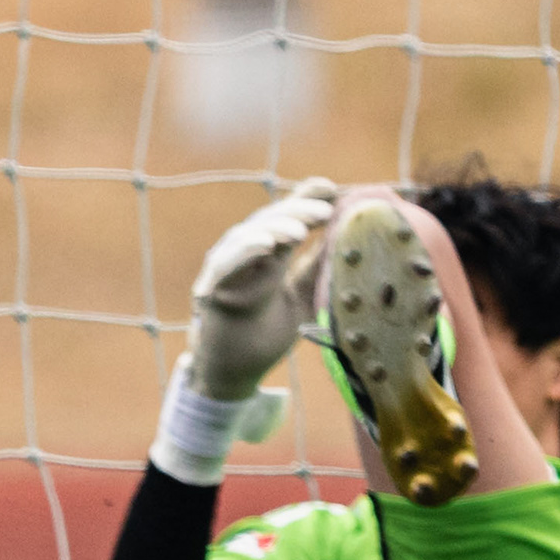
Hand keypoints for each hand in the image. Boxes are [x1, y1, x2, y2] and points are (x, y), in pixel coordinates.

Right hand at [186, 179, 336, 400]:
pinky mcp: (210, 290)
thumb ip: (320, 267)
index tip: (332, 189)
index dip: (306, 198)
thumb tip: (350, 236)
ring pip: (247, 236)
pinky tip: (266, 244)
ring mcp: (226, 270)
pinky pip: (224, 265)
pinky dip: (244, 251)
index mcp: (271, 254)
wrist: (236, 370)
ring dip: (274, 227)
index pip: (288, 216)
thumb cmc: (269, 331)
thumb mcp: (306, 295)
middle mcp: (246, 255)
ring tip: (299, 229)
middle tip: (326, 209)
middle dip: (298, 210)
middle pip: (271, 221)